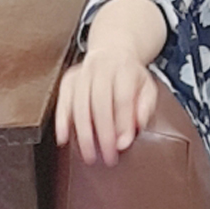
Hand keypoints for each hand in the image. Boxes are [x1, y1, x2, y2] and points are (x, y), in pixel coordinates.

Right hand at [55, 48, 157, 166]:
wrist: (113, 51)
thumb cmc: (131, 76)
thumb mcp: (147, 87)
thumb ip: (145, 108)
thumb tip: (134, 131)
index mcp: (125, 69)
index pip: (123, 98)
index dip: (122, 124)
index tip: (122, 145)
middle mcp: (102, 69)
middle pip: (100, 103)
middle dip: (103, 134)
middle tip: (106, 157)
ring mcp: (83, 73)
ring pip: (80, 105)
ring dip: (83, 134)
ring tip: (89, 156)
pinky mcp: (68, 79)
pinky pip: (62, 102)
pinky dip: (62, 122)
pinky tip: (64, 139)